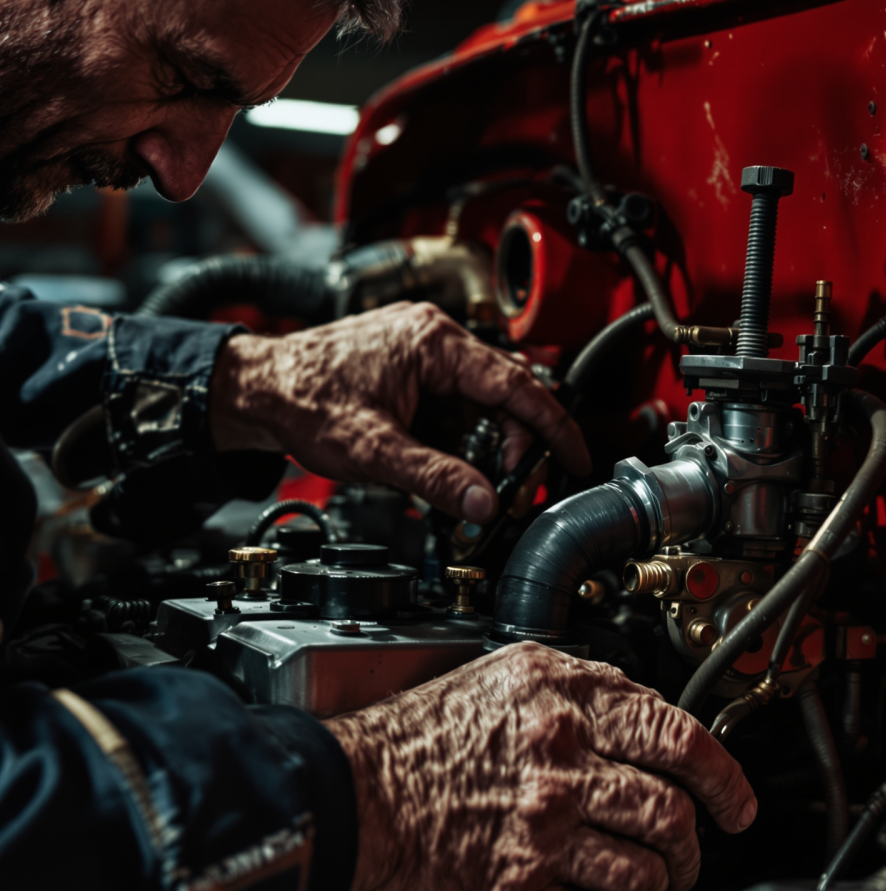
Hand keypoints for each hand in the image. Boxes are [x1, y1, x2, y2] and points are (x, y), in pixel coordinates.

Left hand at [208, 302, 590, 522]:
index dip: (552, 425)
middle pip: (501, 397)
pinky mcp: (411, 373)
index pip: (515, 384)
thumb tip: (483, 502)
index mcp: (433, 344)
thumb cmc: (303, 399)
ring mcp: (422, 355)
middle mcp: (434, 340)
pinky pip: (452, 408)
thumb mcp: (373, 449)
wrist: (257, 389)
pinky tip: (451, 467)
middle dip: (513, 446)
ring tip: (479, 484)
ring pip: (477, 406)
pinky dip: (459, 440)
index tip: (575, 455)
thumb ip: (433, 477)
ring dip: (484, 446)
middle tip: (513, 489)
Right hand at [324, 643, 756, 890]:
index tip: (734, 800)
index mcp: (564, 703)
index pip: (677, 737)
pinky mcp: (517, 889)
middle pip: (671, 813)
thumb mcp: (507, 673)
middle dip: (694, 842)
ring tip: (649, 884)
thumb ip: (580, 685)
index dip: (722, 776)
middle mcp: (561, 762)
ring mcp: (542, 829)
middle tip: (690, 849)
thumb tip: (640, 711)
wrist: (358, 787)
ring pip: (645, 873)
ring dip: (659, 886)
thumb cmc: (424, 731)